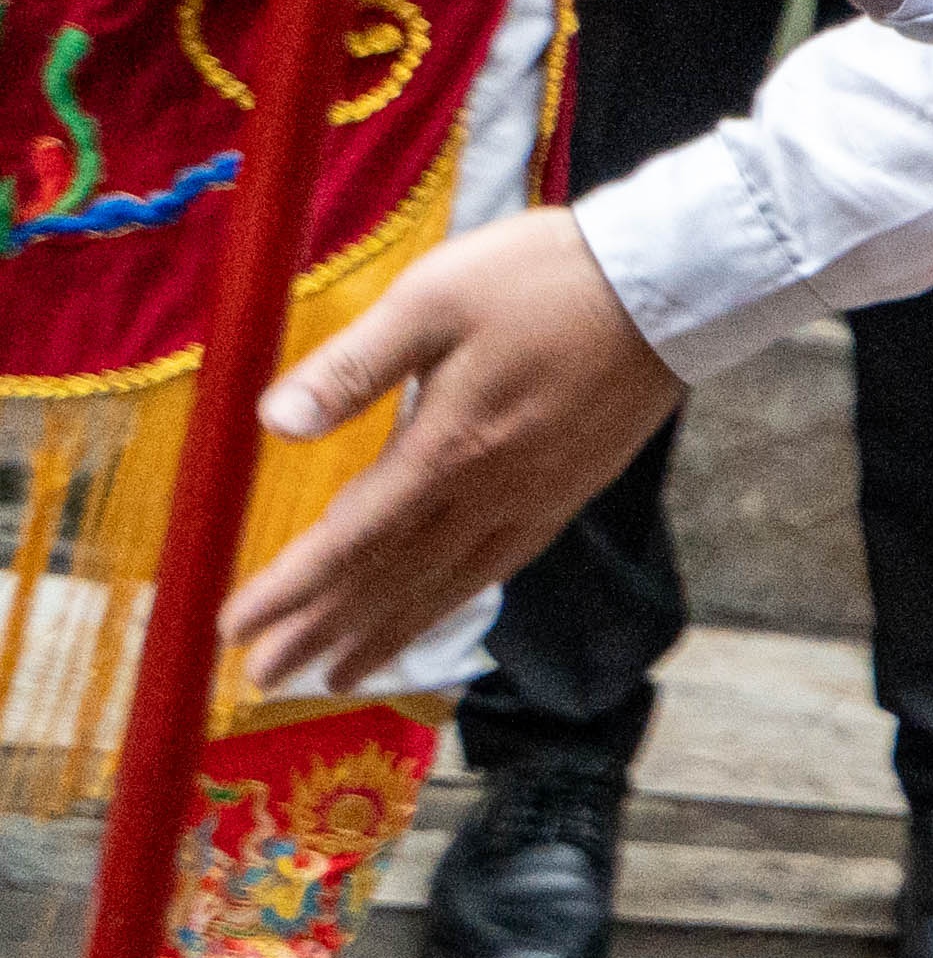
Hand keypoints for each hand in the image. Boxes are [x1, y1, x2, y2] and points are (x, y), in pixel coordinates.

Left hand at [228, 209, 681, 695]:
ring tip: (340, 676)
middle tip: (265, 678)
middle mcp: (490, 492)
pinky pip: (496, 567)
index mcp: (448, 448)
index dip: (290, 589)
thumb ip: (354, 367)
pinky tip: (433, 612)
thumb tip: (275, 423)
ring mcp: (535, 499)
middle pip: (391, 580)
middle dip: (322, 632)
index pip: (351, 539)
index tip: (237, 628)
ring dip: (384, 633)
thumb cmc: (546, 279)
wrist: (670, 285)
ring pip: (445, 585)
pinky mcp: (568, 492)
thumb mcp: (432, 299)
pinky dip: (451, 602)